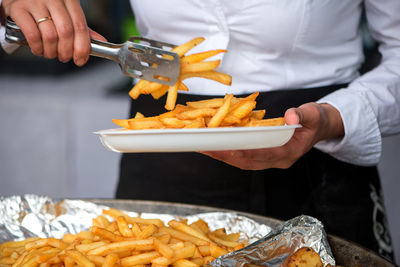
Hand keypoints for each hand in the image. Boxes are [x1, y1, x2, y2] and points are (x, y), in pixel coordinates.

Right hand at [2, 0, 105, 65]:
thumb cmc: (46, 5)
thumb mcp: (67, 13)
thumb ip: (82, 28)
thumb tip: (101, 42)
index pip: (81, 26)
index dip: (82, 47)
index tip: (81, 59)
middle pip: (66, 32)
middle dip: (67, 52)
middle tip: (64, 57)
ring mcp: (35, 2)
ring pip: (50, 35)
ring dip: (52, 52)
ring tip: (50, 53)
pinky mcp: (18, 8)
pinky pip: (32, 34)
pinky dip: (37, 48)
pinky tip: (38, 49)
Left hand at [201, 103, 343, 169]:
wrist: (319, 127)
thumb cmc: (315, 120)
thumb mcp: (314, 114)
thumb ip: (302, 114)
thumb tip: (290, 115)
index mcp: (289, 153)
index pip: (262, 155)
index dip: (244, 151)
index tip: (226, 147)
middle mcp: (277, 160)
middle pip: (246, 161)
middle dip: (225, 155)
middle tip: (205, 147)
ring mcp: (269, 160)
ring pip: (242, 161)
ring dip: (223, 155)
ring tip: (204, 147)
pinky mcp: (264, 155)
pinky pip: (243, 156)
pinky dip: (229, 151)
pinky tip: (216, 144)